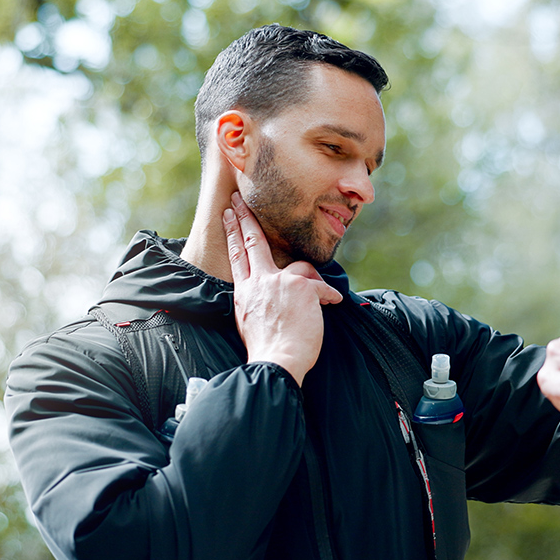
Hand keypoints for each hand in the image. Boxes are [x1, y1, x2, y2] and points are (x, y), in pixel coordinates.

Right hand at [223, 192, 342, 384]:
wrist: (277, 360)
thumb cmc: (268, 349)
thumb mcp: (249, 321)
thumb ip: (256, 300)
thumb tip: (265, 292)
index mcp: (245, 292)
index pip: (237, 256)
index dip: (232, 233)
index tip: (227, 215)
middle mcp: (260, 282)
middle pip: (252, 242)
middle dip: (244, 217)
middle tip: (238, 199)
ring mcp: (281, 282)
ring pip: (299, 266)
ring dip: (312, 279)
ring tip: (318, 298)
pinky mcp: (302, 288)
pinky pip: (321, 285)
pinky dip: (329, 296)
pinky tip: (332, 304)